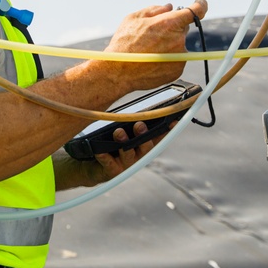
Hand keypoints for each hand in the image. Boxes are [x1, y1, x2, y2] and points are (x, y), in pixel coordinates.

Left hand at [53, 121, 173, 189]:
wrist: (94, 166)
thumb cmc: (111, 144)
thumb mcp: (122, 130)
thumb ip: (129, 120)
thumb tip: (134, 96)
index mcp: (143, 145)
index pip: (158, 136)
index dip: (167, 130)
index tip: (172, 120)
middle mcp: (138, 156)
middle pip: (146, 147)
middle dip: (143, 135)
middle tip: (139, 124)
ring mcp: (126, 165)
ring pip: (128, 154)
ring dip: (124, 142)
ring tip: (118, 132)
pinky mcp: (112, 171)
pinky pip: (108, 163)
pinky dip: (105, 156)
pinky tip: (100, 151)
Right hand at [100, 0, 207, 90]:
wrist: (117, 72)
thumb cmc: (124, 44)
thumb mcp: (134, 18)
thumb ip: (155, 9)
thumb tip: (169, 7)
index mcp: (169, 24)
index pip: (195, 11)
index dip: (200, 5)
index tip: (200, 2)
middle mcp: (178, 40)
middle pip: (182, 29)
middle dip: (172, 28)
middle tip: (153, 35)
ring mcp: (179, 57)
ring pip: (179, 45)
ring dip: (169, 45)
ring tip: (148, 51)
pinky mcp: (177, 70)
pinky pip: (176, 59)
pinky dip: (167, 58)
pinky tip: (151, 60)